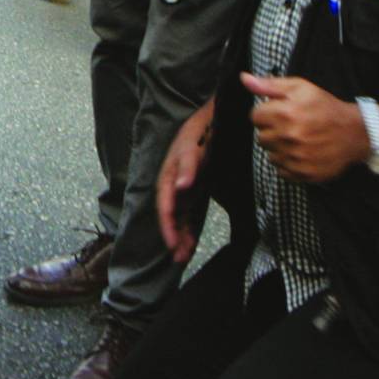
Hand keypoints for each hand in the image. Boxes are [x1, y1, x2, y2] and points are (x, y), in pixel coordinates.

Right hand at [157, 100, 214, 261]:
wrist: (213, 120)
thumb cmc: (199, 132)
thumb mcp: (192, 146)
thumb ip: (188, 166)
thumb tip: (181, 187)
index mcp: (168, 175)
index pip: (165, 205)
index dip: (167, 225)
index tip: (172, 243)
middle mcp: (173, 185)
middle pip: (170, 215)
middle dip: (173, 236)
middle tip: (178, 258)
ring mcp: (184, 189)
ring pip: (179, 217)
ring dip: (181, 236)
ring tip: (184, 257)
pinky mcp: (194, 190)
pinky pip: (189, 213)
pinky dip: (190, 228)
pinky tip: (191, 243)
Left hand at [242, 73, 368, 183]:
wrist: (355, 132)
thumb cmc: (325, 107)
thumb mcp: (300, 88)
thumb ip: (269, 85)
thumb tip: (244, 79)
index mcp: (286, 114)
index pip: (255, 117)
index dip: (266, 113)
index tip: (280, 113)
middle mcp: (290, 137)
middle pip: (260, 137)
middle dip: (271, 130)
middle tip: (290, 126)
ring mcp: (297, 157)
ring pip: (270, 155)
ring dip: (279, 148)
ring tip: (298, 139)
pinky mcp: (304, 173)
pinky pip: (281, 171)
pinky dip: (288, 163)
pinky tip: (301, 152)